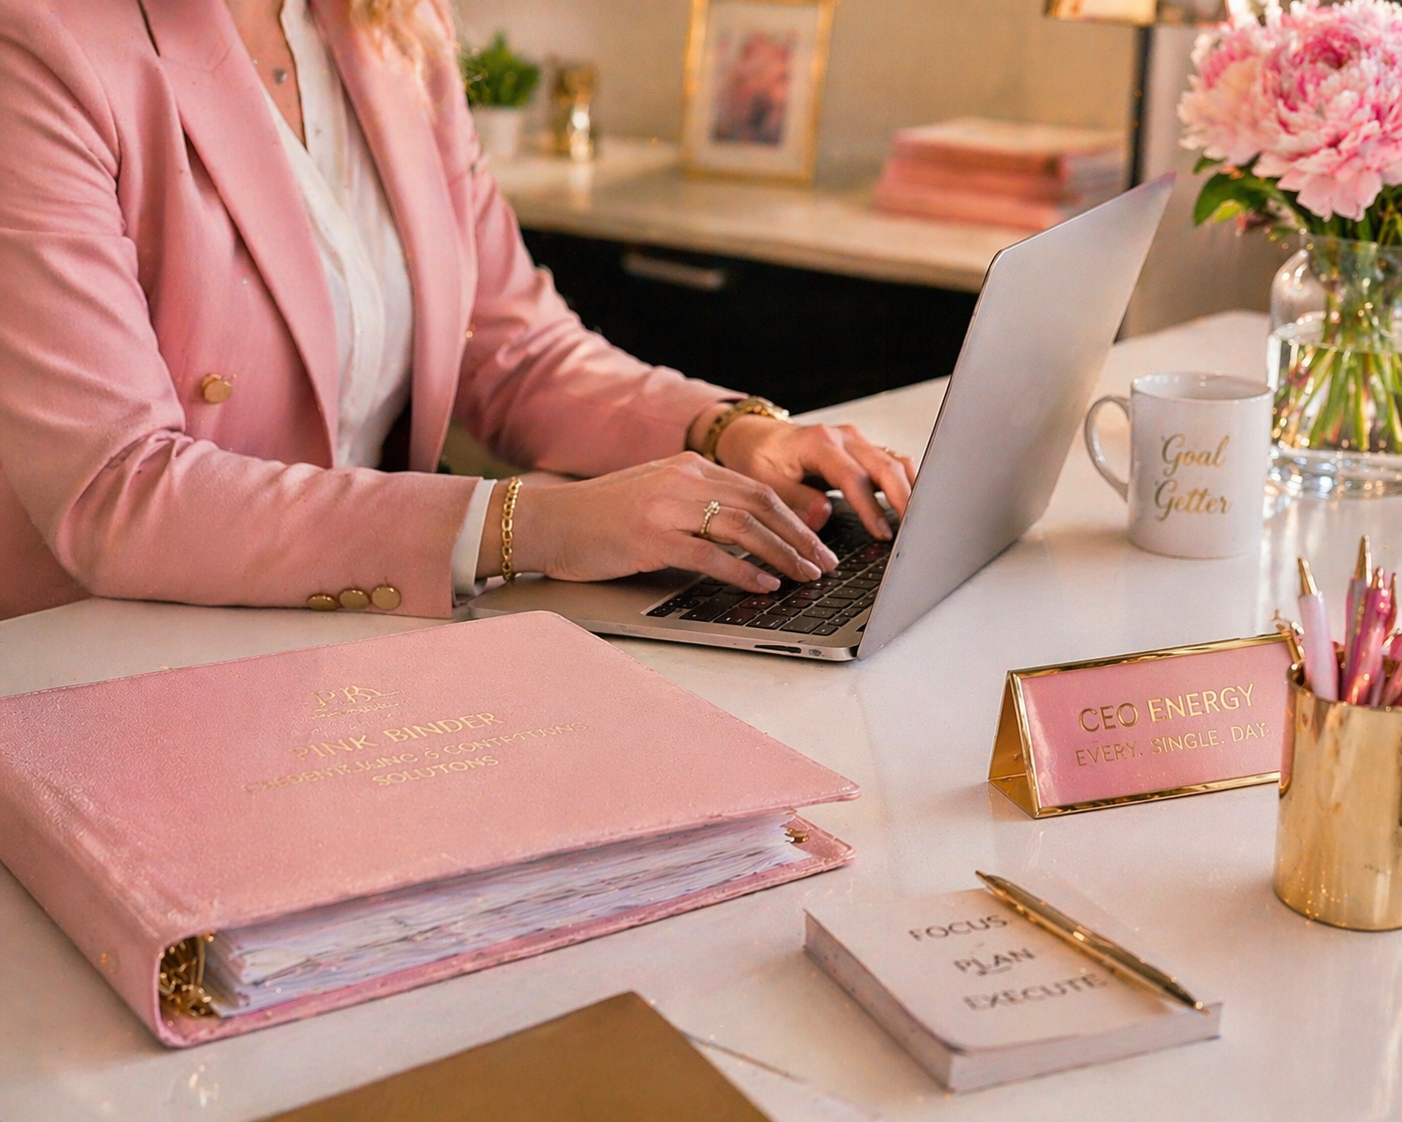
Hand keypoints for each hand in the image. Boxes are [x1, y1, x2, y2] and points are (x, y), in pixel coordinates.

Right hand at [477, 454, 839, 592]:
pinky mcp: (649, 538)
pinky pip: (709, 555)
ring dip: (782, 554)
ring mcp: (666, 508)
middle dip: (800, 537)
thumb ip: (697, 504)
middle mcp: (682, 481)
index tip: (818, 541)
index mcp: (688, 468)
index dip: (795, 516)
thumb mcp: (654, 495)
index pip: (757, 488)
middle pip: (760, 505)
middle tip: (826, 563)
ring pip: (743, 528)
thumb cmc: (597, 517)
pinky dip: (743, 571)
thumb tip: (744, 531)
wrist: (544, 520)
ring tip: (806, 576)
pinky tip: (763, 585)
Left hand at [691, 409, 916, 540]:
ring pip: (894, 461)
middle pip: (884, 464)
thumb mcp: (763, 482)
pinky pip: (891, 462)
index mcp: (817, 443)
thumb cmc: (758, 458)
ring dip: (909, 489)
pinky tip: (913, 502)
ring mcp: (855, 441)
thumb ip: (793, 500)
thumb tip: (823, 516)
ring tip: (919, 520)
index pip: (853, 476)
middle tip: (913, 529)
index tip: (881, 533)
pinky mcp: (861, 449)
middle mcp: (842, 437)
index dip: (869, 506)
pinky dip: (905, 481)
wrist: (755, 437)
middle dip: (903, 498)